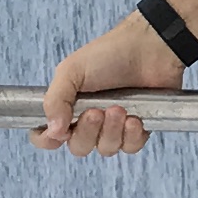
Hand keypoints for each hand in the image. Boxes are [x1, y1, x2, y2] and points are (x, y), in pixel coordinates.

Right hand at [34, 14, 184, 154]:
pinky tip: (135, 118)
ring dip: (112, 131)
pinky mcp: (138, 128)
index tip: (58, 132)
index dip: (48, 139)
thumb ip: (55, 100)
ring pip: (105, 148)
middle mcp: (89, 119)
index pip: (47, 135)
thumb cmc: (109, 54)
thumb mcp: (72, 71)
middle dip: (87, 132)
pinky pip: (130, 147)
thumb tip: (53, 130)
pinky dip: (132, 135)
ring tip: (120, 108)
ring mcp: (114, 126)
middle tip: (97, 111)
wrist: (149, 48)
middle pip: (78, 147)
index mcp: (67, 106)